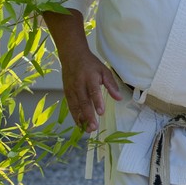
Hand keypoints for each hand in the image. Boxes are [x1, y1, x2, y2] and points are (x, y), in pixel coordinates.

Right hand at [41, 10, 123, 132]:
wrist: (72, 55)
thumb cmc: (90, 64)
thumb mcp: (104, 70)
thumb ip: (111, 85)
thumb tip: (119, 98)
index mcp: (90, 77)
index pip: (93, 91)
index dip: (97, 102)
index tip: (101, 112)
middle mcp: (79, 84)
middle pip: (83, 102)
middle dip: (88, 115)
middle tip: (94, 127)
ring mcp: (71, 88)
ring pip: (75, 106)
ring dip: (81, 119)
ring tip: (87, 130)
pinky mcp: (66, 92)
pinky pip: (70, 106)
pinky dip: (75, 116)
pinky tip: (79, 124)